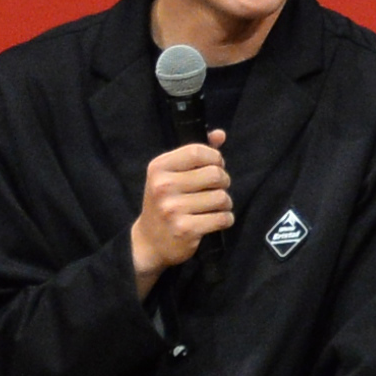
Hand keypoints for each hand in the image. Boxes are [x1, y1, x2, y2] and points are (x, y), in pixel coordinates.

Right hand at [130, 129, 232, 296]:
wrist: (149, 241)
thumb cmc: (165, 203)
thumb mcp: (171, 175)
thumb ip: (195, 154)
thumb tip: (220, 135)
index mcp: (159, 167)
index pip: (197, 151)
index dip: (215, 158)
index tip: (216, 166)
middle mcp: (163, 186)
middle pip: (214, 174)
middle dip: (223, 181)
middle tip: (216, 189)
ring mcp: (173, 209)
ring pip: (221, 198)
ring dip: (225, 203)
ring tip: (214, 206)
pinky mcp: (185, 229)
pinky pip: (222, 218)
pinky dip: (225, 219)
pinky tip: (217, 220)